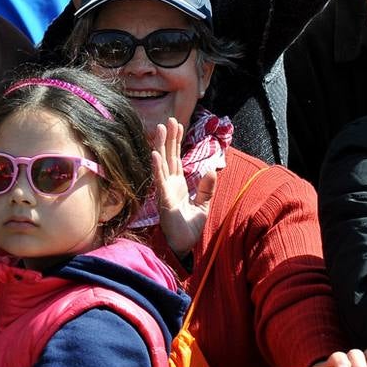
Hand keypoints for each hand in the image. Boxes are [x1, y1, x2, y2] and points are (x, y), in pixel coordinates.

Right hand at [151, 118, 214, 256]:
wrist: (184, 246)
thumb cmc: (189, 228)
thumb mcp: (203, 205)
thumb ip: (206, 188)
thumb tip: (212, 169)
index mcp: (178, 184)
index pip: (176, 158)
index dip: (176, 142)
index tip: (177, 125)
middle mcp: (169, 184)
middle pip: (168, 156)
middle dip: (168, 138)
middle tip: (169, 120)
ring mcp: (165, 190)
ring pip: (162, 163)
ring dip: (160, 146)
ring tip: (160, 129)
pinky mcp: (163, 200)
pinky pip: (160, 180)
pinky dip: (157, 167)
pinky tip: (155, 154)